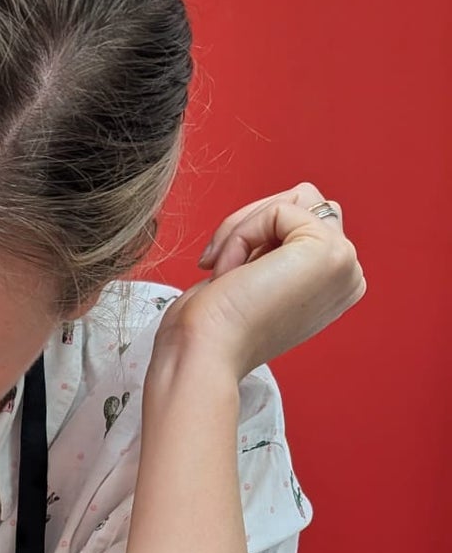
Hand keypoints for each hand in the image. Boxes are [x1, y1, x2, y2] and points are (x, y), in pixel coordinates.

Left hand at [154, 182, 366, 378]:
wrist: (204, 354)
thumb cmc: (213, 326)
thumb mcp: (256, 275)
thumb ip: (281, 245)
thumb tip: (284, 209)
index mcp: (334, 285)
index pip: (303, 220)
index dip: (256, 234)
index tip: (228, 276)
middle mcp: (349, 276)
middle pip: (303, 201)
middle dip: (251, 223)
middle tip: (220, 267)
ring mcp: (345, 263)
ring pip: (293, 198)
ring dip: (245, 228)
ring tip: (228, 271)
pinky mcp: (331, 252)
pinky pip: (278, 210)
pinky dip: (242, 234)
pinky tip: (233, 274)